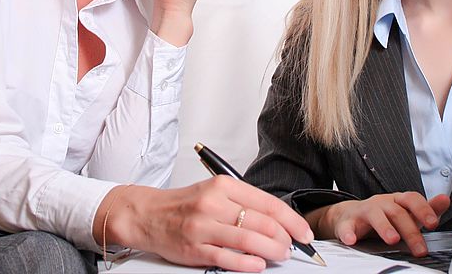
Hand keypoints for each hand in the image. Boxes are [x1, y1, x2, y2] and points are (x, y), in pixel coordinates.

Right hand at [95, 177, 313, 271]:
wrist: (148, 214)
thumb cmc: (185, 204)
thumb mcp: (215, 192)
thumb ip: (243, 203)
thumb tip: (278, 220)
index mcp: (223, 185)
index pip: (268, 202)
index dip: (291, 220)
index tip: (303, 232)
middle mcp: (214, 203)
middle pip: (262, 222)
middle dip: (284, 238)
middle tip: (293, 247)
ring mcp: (203, 226)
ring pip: (249, 239)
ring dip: (271, 250)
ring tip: (281, 256)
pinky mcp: (194, 248)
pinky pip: (227, 257)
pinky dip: (247, 263)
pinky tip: (258, 265)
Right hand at [308, 192, 449, 256]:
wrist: (350, 216)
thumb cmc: (384, 216)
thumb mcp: (406, 212)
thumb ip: (426, 209)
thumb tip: (445, 200)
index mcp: (397, 200)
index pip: (412, 199)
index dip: (423, 210)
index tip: (433, 223)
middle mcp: (382, 203)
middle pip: (397, 212)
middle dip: (410, 231)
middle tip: (420, 249)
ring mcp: (364, 211)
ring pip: (375, 215)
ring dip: (384, 228)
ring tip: (392, 240)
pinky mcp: (348, 222)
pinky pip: (347, 226)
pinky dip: (348, 233)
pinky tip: (352, 240)